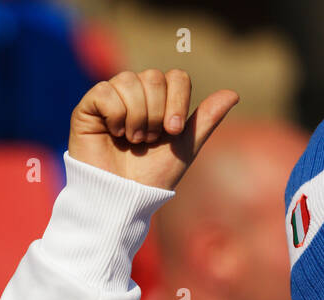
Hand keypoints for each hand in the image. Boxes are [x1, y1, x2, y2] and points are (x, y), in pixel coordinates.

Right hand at [68, 68, 238, 189]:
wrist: (123, 197)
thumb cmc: (153, 176)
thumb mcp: (185, 147)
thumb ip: (206, 120)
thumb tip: (234, 93)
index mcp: (160, 100)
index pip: (176, 77)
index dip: (178, 101)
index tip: (173, 131)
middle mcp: (136, 93)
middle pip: (154, 77)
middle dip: (156, 113)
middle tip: (148, 139)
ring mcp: (111, 97)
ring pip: (128, 81)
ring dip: (136, 117)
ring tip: (132, 140)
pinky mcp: (89, 106)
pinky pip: (105, 91)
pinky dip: (115, 116)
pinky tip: (113, 133)